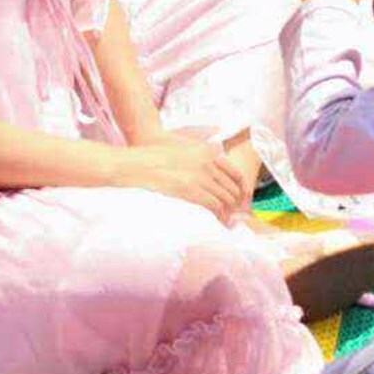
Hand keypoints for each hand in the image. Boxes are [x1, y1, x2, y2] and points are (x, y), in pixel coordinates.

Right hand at [118, 134, 248, 222]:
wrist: (134, 164)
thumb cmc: (152, 159)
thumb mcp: (181, 151)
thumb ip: (199, 159)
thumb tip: (211, 175)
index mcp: (206, 151)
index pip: (235, 173)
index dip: (240, 189)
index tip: (239, 200)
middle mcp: (207, 162)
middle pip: (231, 188)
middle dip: (233, 204)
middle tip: (231, 216)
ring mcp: (200, 176)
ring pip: (225, 199)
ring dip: (226, 213)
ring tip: (223, 222)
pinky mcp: (191, 190)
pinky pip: (214, 206)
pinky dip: (218, 216)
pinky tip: (215, 222)